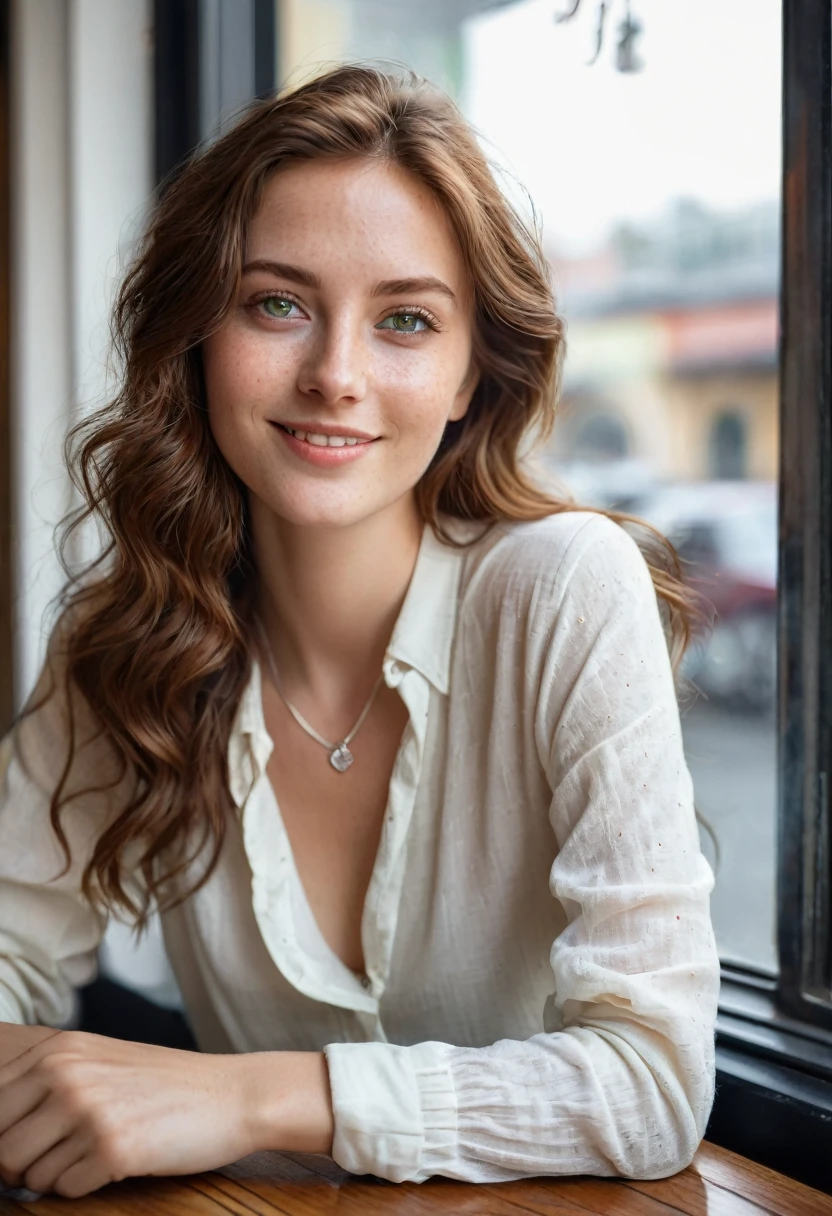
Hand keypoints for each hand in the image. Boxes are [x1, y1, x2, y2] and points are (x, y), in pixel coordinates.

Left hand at [0, 1029, 263, 1197]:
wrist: (231, 1094)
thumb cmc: (164, 1085)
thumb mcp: (98, 1062)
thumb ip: (44, 1082)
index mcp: (59, 1050)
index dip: (5, 1135)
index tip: (36, 1140)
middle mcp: (67, 1074)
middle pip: (0, 1147)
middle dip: (24, 1164)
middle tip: (65, 1155)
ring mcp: (88, 1110)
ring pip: (27, 1174)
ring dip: (56, 1176)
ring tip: (95, 1154)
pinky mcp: (111, 1149)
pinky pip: (64, 1191)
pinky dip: (85, 1186)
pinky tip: (116, 1161)